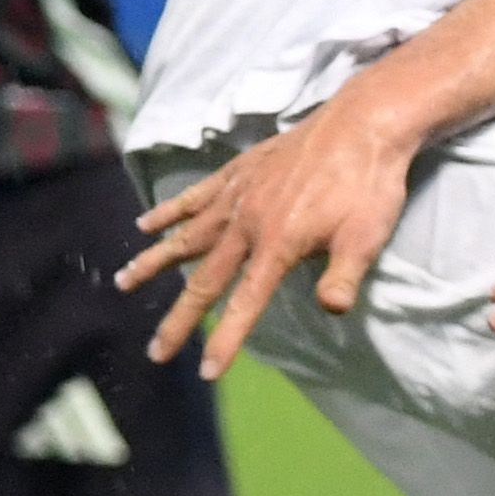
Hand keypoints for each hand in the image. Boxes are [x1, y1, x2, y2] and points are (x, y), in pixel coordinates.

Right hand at [118, 100, 431, 379]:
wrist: (363, 123)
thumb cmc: (370, 183)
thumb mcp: (367, 236)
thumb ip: (343, 276)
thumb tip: (330, 311)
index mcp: (277, 245)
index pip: (245, 303)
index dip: (226, 339)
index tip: (206, 371)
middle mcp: (246, 224)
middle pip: (204, 280)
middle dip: (180, 319)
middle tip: (155, 351)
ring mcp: (237, 196)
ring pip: (186, 236)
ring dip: (154, 262)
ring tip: (124, 283)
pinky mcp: (238, 172)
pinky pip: (194, 197)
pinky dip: (168, 212)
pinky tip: (145, 225)